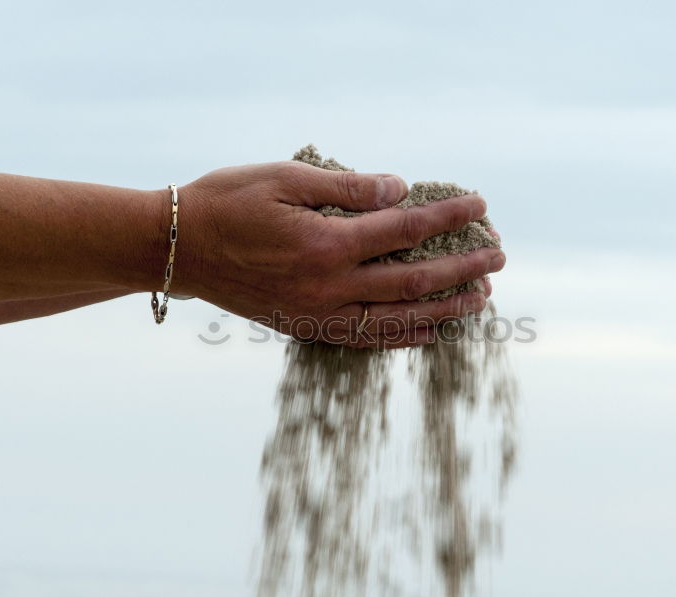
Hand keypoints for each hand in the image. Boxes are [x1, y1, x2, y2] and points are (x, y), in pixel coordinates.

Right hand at [171, 160, 504, 347]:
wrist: (177, 248)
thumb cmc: (227, 202)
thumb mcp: (284, 178)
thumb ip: (347, 188)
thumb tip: (400, 190)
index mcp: (325, 244)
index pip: (406, 229)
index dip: (448, 217)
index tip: (480, 206)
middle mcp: (328, 287)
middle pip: (413, 281)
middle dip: (462, 268)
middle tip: (498, 256)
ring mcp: (317, 314)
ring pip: (397, 319)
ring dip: (444, 309)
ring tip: (481, 300)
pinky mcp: (305, 328)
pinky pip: (365, 339)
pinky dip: (402, 336)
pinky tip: (430, 331)